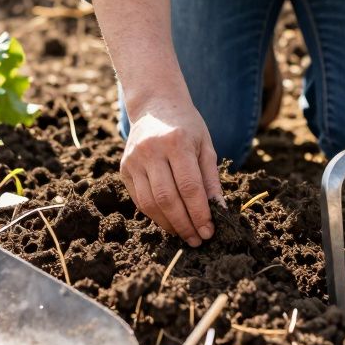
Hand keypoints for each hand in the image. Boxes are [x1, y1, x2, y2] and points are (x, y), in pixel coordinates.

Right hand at [120, 96, 224, 245]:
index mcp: (176, 142)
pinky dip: (155, 215)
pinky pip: (139, 200)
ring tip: (184, 234)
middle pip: (167, 198)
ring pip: (150, 203)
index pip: (189, 187)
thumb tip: (220, 211)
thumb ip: (211, 179)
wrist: (155, 105)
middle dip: (184, 224)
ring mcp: (134, 160)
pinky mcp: (124, 169)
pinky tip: (169, 222)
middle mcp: (151, 150)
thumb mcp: (205, 146)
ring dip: (169, 224)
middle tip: (197, 239)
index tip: (209, 231)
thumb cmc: (186, 126)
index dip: (199, 213)